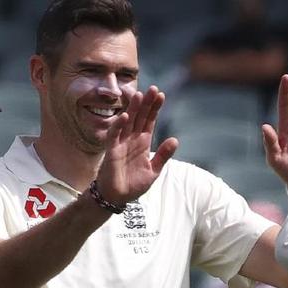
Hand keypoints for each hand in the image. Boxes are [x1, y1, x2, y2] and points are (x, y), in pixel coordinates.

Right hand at [96, 86, 177, 204]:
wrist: (118, 197)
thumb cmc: (134, 184)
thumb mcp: (154, 170)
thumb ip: (163, 155)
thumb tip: (175, 140)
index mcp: (143, 142)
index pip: (150, 121)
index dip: (155, 108)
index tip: (162, 95)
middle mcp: (132, 139)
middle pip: (140, 117)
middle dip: (147, 103)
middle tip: (154, 88)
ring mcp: (121, 143)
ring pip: (128, 122)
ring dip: (134, 109)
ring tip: (140, 95)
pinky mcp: (112, 151)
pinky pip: (114, 135)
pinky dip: (119, 125)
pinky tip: (126, 116)